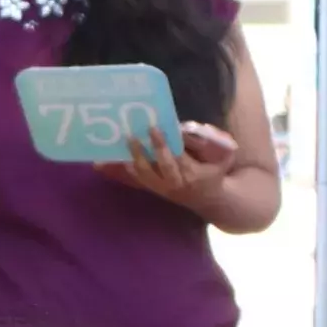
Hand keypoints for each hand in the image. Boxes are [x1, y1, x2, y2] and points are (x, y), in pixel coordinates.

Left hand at [96, 118, 241, 216]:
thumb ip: (209, 139)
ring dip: (130, 161)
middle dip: (144, 152)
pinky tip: (103, 163)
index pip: (176, 158)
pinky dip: (120, 172)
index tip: (154, 128)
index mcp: (192, 174)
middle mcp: (175, 183)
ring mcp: (162, 188)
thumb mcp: (223, 155)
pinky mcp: (154, 189)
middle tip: (132, 136)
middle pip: (156, 169)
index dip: (164, 145)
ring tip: (120, 146)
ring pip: (143, 176)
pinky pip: (136, 180)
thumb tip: (184, 126)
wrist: (211, 200)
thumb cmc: (216, 172)